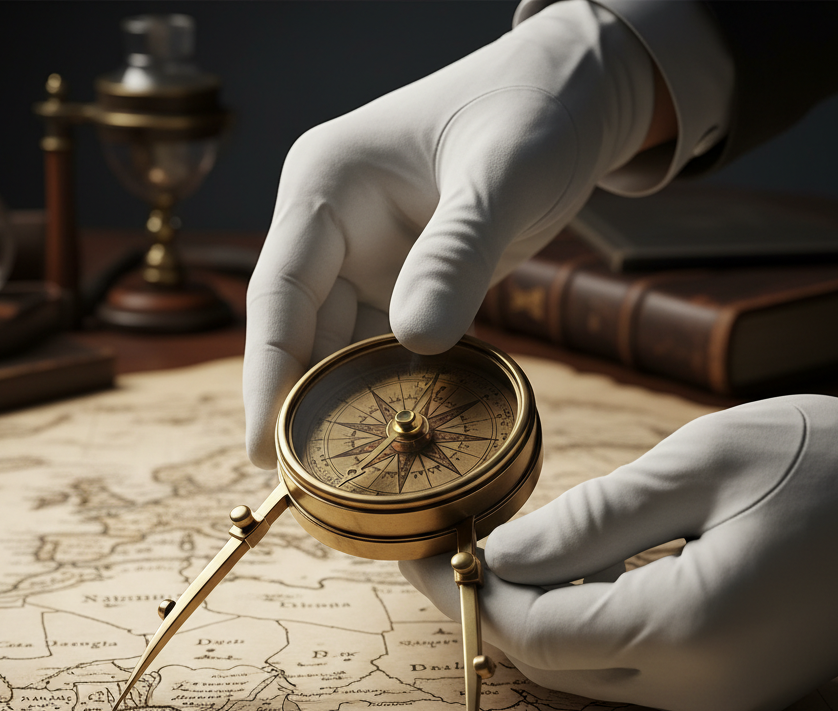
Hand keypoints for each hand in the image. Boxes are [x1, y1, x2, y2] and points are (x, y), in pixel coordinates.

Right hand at [243, 0, 657, 466]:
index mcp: (325, 185)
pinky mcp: (402, 282)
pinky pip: (382, 347)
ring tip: (342, 477)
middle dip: (297, 404)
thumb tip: (415, 342)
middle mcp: (332, 226)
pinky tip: (393, 434)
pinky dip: (385, 389)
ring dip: (340, 405)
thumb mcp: (501, 177)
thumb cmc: (534, 111)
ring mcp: (366, 257)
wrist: (577, 96)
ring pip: (337, 346)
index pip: (278, 291)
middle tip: (302, 486)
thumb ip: (457, 257)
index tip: (260, 449)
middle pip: (297, 330)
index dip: (265, 374)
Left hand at [400, 396, 837, 710]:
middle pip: (548, 661)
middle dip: (485, 607)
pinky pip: (624, 666)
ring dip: (527, 616)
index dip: (467, 593)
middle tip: (438, 552)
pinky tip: (561, 572)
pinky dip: (578, 622)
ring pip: (581, 670)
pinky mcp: (730, 687)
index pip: (533, 631)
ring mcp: (718, 698)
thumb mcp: (706, 463)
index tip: (421, 550)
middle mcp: (699, 687)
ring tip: (484, 555)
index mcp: (688, 629)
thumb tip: (500, 555)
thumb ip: (592, 518)